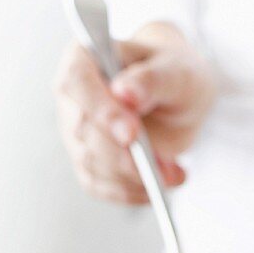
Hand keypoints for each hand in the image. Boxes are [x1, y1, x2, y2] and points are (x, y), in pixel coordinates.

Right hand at [54, 23, 215, 204]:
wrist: (180, 98)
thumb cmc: (174, 74)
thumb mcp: (174, 71)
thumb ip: (150, 80)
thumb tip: (125, 93)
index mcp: (85, 59)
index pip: (77, 83)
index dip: (101, 112)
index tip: (130, 135)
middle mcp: (73, 96)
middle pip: (84, 132)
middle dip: (126, 156)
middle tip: (168, 167)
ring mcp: (77, 131)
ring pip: (91, 163)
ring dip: (134, 178)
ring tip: (174, 174)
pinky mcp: (89, 160)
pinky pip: (99, 186)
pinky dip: (130, 193)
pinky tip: (156, 188)